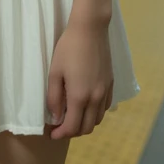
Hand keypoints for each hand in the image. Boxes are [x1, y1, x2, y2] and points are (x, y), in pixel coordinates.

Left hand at [46, 22, 114, 139]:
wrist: (90, 29)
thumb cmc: (68, 48)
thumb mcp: (55, 72)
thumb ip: (54, 98)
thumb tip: (56, 117)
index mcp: (80, 96)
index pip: (72, 127)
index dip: (61, 134)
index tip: (52, 134)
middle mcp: (96, 98)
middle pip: (87, 128)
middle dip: (72, 132)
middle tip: (60, 127)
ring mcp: (105, 91)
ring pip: (97, 119)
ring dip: (84, 124)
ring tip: (72, 117)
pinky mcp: (111, 83)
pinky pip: (105, 108)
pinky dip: (95, 113)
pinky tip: (86, 105)